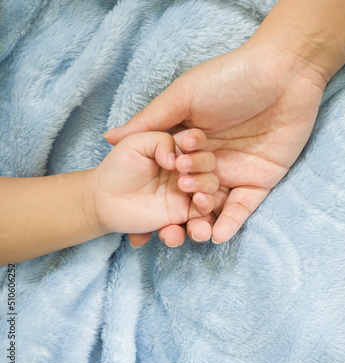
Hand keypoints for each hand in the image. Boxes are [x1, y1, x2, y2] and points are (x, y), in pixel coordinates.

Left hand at [91, 130, 218, 246]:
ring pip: (210, 185)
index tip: (186, 146)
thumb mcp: (136, 143)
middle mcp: (187, 168)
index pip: (197, 141)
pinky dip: (205, 205)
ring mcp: (187, 190)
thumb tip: (178, 158)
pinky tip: (197, 201)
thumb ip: (160, 140)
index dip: (197, 141)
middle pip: (209, 163)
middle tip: (180, 168)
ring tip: (184, 185)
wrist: (105, 199)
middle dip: (201, 163)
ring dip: (204, 184)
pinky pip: (204, 210)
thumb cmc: (119, 167)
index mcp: (177, 148)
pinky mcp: (185, 211)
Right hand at [103, 42, 326, 242]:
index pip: (165, 173)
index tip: (135, 213)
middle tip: (171, 223)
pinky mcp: (260, 180)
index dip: (152, 193)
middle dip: (179, 211)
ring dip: (204, 222)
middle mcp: (209, 160)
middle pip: (188, 194)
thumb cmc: (230, 78)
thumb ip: (151, 120)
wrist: (284, 73)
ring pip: (215, 205)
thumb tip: (110, 137)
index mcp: (188, 142)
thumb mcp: (184, 96)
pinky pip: (244, 207)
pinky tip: (218, 235)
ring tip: (195, 234)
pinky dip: (231, 222)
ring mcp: (235, 172)